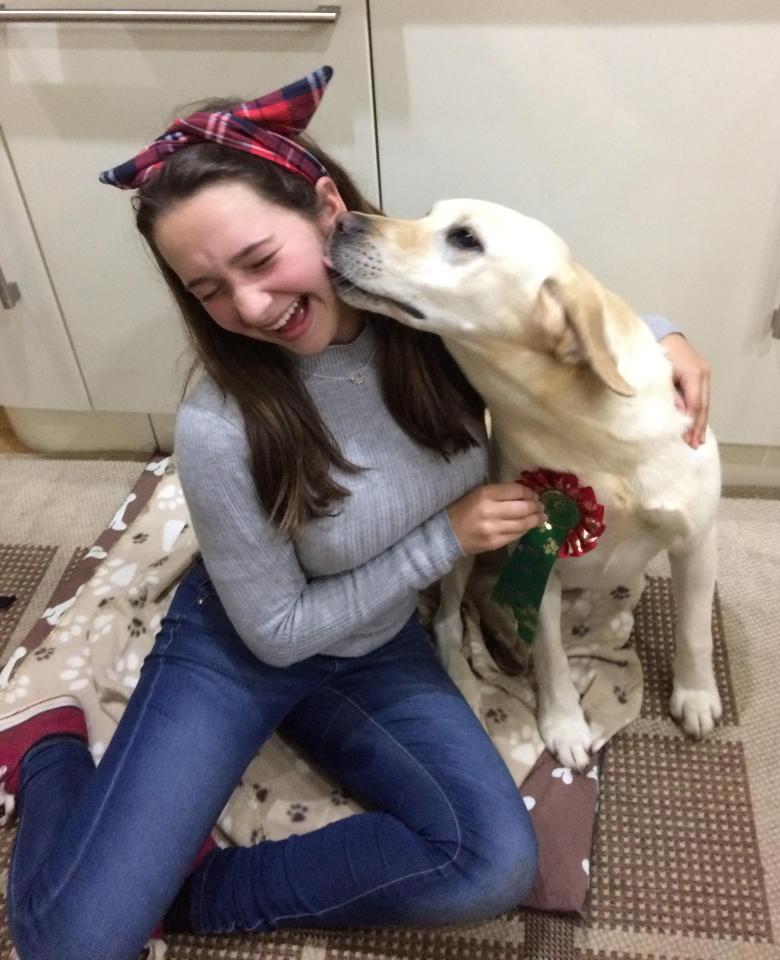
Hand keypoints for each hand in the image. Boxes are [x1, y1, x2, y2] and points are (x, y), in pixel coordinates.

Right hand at [447, 483, 546, 554]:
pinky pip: (516, 535)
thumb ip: (500, 493)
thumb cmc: (462, 508)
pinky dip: (525, 530)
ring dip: (536, 520)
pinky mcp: (494, 543)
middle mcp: (490, 511)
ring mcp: (493, 529)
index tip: (534, 494)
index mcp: (485, 494)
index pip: (517, 491)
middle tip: (541, 506)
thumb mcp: (478, 493)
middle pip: (524, 508)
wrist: (446, 533)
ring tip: (541, 517)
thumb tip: (525, 494)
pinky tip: (528, 526)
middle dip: (536, 506)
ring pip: (523, 524)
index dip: (530, 493)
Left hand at [660, 333, 710, 447]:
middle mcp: (703, 373)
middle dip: (698, 427)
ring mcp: (705, 373)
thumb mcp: (659, 376)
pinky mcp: (702, 374)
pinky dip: (698, 411)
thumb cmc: (655, 354)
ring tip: (697, 440)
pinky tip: (697, 424)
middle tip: (695, 445)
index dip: (692, 424)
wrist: (661, 333)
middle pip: (703, 405)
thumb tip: (678, 416)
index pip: (695, 404)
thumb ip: (669, 396)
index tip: (687, 440)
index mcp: (693, 373)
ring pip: (704, 402)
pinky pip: (701, 396)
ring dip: (700, 421)